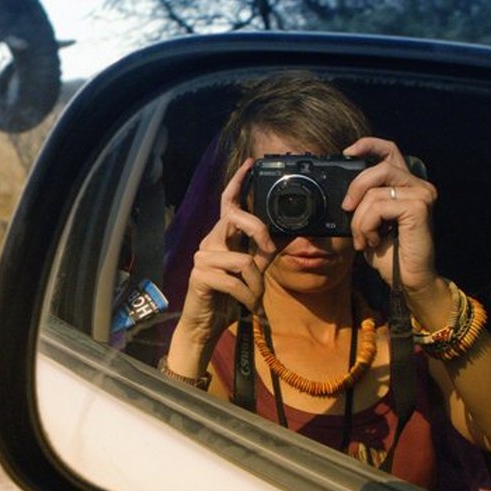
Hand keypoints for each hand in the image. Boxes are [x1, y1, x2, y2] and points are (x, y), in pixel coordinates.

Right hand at [175, 158, 277, 347]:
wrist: (205, 325)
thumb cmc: (227, 297)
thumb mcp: (252, 272)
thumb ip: (265, 252)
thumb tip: (290, 232)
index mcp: (222, 237)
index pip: (229, 203)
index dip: (238, 183)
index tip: (250, 165)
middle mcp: (210, 242)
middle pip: (236, 218)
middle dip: (259, 232)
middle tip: (268, 250)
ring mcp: (202, 257)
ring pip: (244, 259)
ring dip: (256, 284)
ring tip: (255, 298)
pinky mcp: (200, 275)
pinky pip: (236, 281)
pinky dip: (248, 297)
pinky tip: (247, 306)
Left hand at [341, 138, 440, 296]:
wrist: (408, 279)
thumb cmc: (389, 252)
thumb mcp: (369, 221)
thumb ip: (363, 201)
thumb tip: (342, 193)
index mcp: (405, 184)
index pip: (389, 150)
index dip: (368, 145)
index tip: (347, 152)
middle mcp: (418, 184)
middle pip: (378, 167)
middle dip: (355, 188)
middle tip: (347, 210)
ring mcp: (422, 194)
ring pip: (375, 192)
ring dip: (359, 218)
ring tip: (364, 237)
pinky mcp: (420, 207)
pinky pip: (380, 206)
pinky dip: (368, 225)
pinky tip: (374, 241)